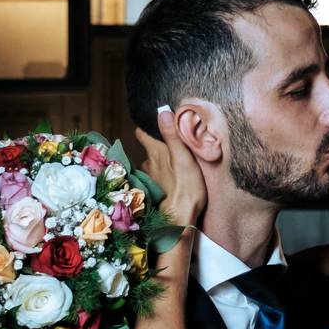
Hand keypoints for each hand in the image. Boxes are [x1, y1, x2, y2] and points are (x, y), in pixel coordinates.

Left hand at [135, 111, 205, 225]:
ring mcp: (152, 177)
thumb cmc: (186, 186)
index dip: (146, 127)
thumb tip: (162, 111)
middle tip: (173, 143)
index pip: (142, 133)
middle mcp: (149, 163)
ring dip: (161, 160)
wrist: (182, 216)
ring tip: (175, 160)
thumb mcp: (183, 157)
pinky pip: (158, 175)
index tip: (155, 124)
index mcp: (155, 152)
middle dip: (158, 144)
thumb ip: (172, 135)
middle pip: (149, 148)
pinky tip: (174, 176)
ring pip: (154, 163)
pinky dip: (163, 173)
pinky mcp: (157, 189)